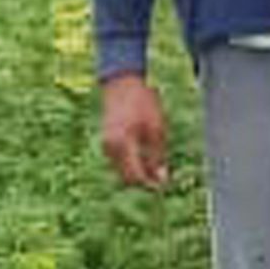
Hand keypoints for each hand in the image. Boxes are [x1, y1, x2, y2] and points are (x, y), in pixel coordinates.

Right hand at [100, 75, 169, 189]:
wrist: (122, 83)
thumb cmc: (142, 103)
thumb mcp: (157, 128)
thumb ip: (158, 156)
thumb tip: (162, 179)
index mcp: (123, 145)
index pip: (135, 177)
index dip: (150, 184)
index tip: (164, 185)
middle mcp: (110, 149)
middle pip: (127, 178)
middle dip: (144, 181)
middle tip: (162, 178)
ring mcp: (106, 146)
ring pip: (122, 171)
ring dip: (138, 172)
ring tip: (156, 164)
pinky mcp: (106, 142)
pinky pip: (119, 161)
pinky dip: (131, 163)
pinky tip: (145, 155)